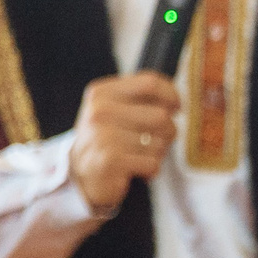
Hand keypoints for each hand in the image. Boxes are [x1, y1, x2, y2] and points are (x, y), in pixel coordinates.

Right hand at [70, 73, 181, 210]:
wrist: (81, 175)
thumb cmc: (108, 139)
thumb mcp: (116, 109)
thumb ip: (142, 98)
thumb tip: (176, 101)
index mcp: (102, 93)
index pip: (149, 83)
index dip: (171, 95)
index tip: (176, 107)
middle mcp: (100, 111)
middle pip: (161, 115)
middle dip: (168, 131)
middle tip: (155, 140)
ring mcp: (103, 136)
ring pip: (159, 142)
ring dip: (158, 153)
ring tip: (139, 155)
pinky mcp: (110, 161)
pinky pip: (153, 163)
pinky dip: (151, 169)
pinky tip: (135, 169)